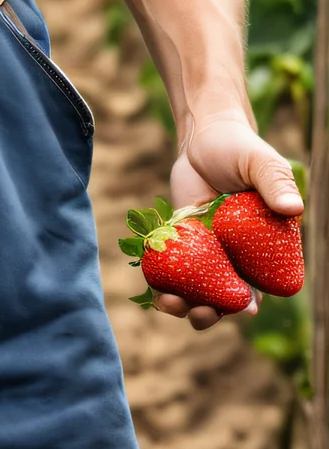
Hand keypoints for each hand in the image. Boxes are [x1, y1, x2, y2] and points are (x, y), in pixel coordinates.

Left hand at [154, 107, 302, 331]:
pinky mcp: (179, 243)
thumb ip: (276, 184)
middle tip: (201, 313)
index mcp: (262, 244)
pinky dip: (162, 282)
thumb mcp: (261, 162)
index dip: (252, 300)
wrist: (202, 136)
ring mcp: (205, 251)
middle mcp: (235, 254)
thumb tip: (294, 208)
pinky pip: (171, 270)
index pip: (261, 282)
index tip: (243, 309)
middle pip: (225, 295)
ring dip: (184, 304)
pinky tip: (154, 285)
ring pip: (196, 289)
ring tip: (170, 302)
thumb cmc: (239, 147)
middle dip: (213, 312)